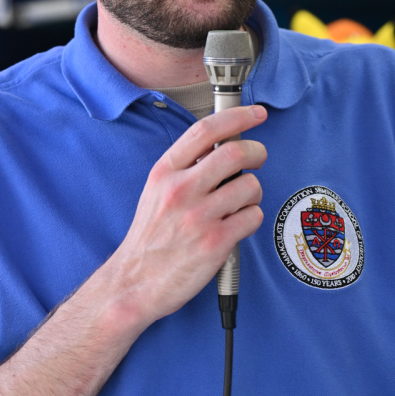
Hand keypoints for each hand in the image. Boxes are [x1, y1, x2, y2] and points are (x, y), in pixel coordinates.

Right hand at [107, 104, 267, 326]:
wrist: (135, 282)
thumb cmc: (151, 236)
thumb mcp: (156, 190)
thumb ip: (186, 166)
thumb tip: (224, 144)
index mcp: (165, 172)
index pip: (205, 130)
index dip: (237, 116)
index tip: (257, 113)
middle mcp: (181, 189)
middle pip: (235, 152)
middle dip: (257, 151)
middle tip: (259, 158)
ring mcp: (199, 216)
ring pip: (250, 185)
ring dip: (253, 192)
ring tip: (239, 203)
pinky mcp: (215, 242)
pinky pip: (253, 217)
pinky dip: (251, 218)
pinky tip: (236, 225)